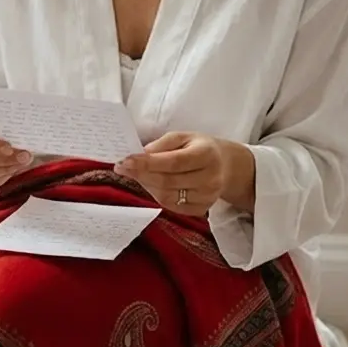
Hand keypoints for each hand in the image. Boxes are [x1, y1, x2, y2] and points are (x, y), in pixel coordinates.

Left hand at [113, 132, 256, 216]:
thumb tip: (141, 155)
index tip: (125, 161)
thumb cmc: (200, 148)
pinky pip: (172, 206)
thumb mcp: (184, 136)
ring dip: (146, 185)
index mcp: (206, 155)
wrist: (226, 166)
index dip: (147, 163)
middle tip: (121, 167)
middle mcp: (210, 178)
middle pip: (167, 181)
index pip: (173, 162)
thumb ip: (162, 144)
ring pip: (166, 196)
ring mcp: (207, 197)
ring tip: (138, 174)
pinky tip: (152, 184)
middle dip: (140, 174)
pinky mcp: (202, 209)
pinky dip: (157, 195)